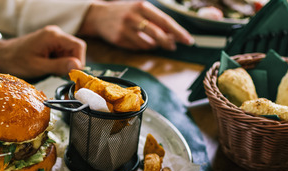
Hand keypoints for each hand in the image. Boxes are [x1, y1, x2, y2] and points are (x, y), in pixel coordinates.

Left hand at [0, 26, 85, 77]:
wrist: (1, 56)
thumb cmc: (16, 60)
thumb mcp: (38, 67)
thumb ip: (59, 66)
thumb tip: (77, 66)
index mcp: (53, 36)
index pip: (79, 46)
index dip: (79, 61)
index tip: (71, 73)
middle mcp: (55, 34)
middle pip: (76, 50)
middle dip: (70, 64)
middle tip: (57, 73)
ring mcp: (53, 39)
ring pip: (70, 54)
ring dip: (64, 65)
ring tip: (49, 69)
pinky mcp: (50, 44)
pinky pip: (63, 54)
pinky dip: (59, 63)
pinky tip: (48, 67)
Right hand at [79, 1, 193, 50]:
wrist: (99, 16)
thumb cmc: (125, 12)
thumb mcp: (140, 10)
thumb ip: (156, 20)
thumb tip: (173, 35)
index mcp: (142, 6)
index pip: (165, 21)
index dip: (178, 32)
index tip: (188, 41)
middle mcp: (134, 16)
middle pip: (158, 34)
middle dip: (168, 42)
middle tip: (174, 47)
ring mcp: (125, 28)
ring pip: (148, 44)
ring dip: (155, 46)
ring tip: (156, 43)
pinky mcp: (119, 39)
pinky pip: (137, 48)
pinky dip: (143, 47)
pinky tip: (142, 42)